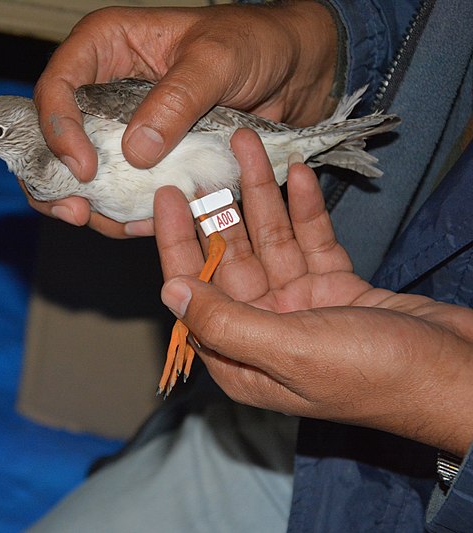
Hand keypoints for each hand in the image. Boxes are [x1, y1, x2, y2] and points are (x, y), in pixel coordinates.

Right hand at [32, 2, 337, 235]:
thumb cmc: (255, 43)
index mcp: (106, 47)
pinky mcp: (146, 161)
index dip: (58, 129)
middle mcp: (103, 90)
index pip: (56, 87)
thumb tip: (135, 152)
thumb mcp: (217, 60)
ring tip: (120, 225)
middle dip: (57, 182)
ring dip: (94, 207)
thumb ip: (177, 99)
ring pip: (84, 176)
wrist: (294, 70)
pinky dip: (129, 213)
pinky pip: (123, 192)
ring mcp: (122, 130)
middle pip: (53, 139)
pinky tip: (144, 226)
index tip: (84, 168)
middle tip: (75, 213)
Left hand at [154, 129, 472, 455]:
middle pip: (230, 259)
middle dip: (220, 207)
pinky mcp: (336, 287)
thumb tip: (171, 292)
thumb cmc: (374, 376)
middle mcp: (263, 330)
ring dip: (262, 195)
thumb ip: (225, 322)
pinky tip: (297, 173)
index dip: (176, 242)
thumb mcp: (289, 350)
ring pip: (270, 241)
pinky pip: (311, 240)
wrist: (458, 376)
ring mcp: (300, 307)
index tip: (167, 195)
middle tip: (210, 156)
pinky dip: (304, 209)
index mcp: (241, 357)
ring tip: (251, 146)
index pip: (195, 290)